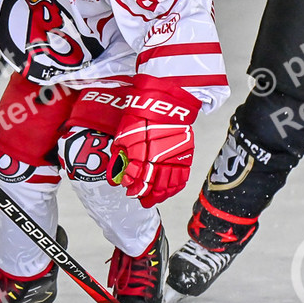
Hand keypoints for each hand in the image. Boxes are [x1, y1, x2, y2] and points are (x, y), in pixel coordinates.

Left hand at [110, 76, 199, 207]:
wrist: (164, 102)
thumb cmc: (141, 115)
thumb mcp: (123, 134)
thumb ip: (120, 156)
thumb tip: (117, 175)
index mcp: (142, 152)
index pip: (137, 178)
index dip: (133, 188)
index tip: (129, 191)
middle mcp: (159, 157)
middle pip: (154, 185)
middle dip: (147, 196)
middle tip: (143, 201)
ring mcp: (175, 157)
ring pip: (169, 184)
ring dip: (161, 194)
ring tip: (155, 199)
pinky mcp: (186, 154)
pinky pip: (183, 176)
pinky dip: (176, 187)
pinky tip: (170, 191)